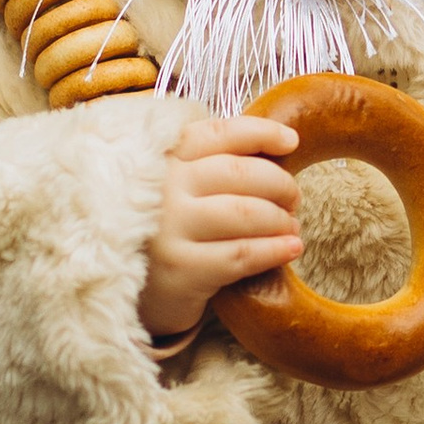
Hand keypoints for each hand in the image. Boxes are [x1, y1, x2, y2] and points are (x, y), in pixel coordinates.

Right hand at [140, 113, 301, 339]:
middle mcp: (163, 187)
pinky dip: (274, 250)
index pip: (219, 133)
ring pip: (247, 212)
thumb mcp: (178, 188)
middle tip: (294, 199)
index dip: (261, 133)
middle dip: (280, 184)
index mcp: (164, 158)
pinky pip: (242, 253)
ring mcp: (169, 228)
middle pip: (241, 172)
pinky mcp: (180, 268)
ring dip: (281, 220)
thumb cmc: (166, 231)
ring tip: (292, 228)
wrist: (129, 290)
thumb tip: (279, 146)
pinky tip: (291, 249)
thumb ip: (212, 163)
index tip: (291, 142)